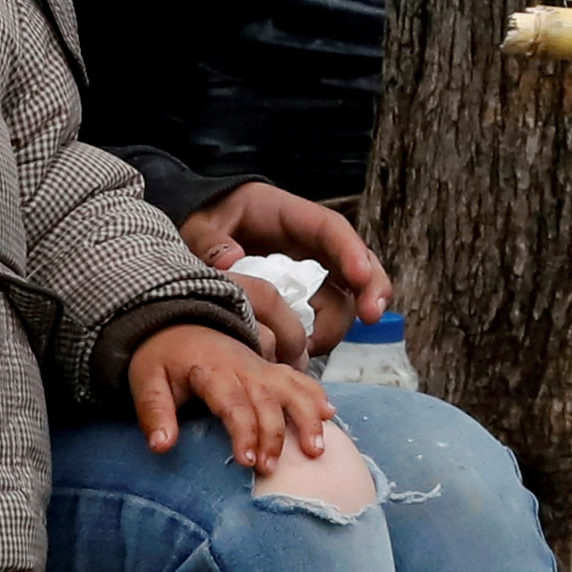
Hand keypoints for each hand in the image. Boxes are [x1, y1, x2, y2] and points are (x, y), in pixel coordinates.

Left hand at [126, 321, 337, 472]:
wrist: (175, 323)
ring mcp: (260, 367)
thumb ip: (154, 413)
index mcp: (212, 371)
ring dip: (306, 417)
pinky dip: (316, 395)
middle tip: (272, 469)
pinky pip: (298, 378)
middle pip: (267, 401)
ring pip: (291, 388)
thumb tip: (161, 447)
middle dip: (274, 436)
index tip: (248, 462)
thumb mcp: (146, 381)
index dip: (245, 432)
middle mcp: (242, 367)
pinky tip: (330, 415)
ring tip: (316, 449)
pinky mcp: (269, 369)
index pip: (234, 403)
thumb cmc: (161, 359)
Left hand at [178, 182, 383, 355]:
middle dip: (371, 288)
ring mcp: (310, 275)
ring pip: (343, 299)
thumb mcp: (200, 224)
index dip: (350, 251)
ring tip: (308, 349)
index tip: (360, 277)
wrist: (201, 236)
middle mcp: (310, 246)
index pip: (330, 228)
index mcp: (290, 217)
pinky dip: (317, 338)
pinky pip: (321, 320)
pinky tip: (300, 353)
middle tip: (372, 316)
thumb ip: (210, 240)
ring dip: (336, 326)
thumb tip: (232, 260)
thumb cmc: (207, 221)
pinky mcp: (303, 301)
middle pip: (357, 262)